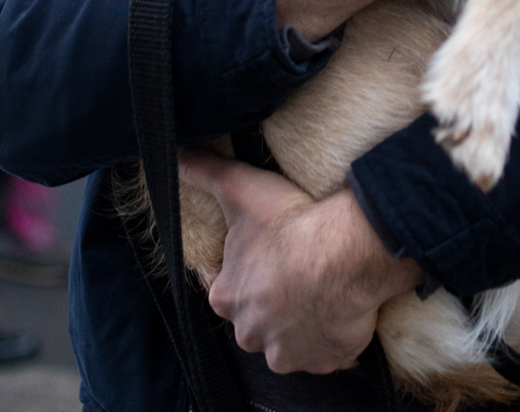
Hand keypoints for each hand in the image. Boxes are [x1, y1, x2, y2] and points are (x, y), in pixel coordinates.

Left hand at [179, 148, 420, 373]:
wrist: (340, 254)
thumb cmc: (287, 224)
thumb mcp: (240, 188)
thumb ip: (205, 172)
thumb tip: (177, 158)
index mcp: (227, 298)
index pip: (230, 291)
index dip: (251, 273)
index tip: (272, 255)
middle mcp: (251, 333)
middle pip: (258, 322)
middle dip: (274, 305)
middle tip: (299, 272)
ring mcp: (289, 353)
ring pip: (291, 343)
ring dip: (302, 324)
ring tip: (323, 290)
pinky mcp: (324, 362)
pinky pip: (327, 355)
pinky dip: (333, 338)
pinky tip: (342, 309)